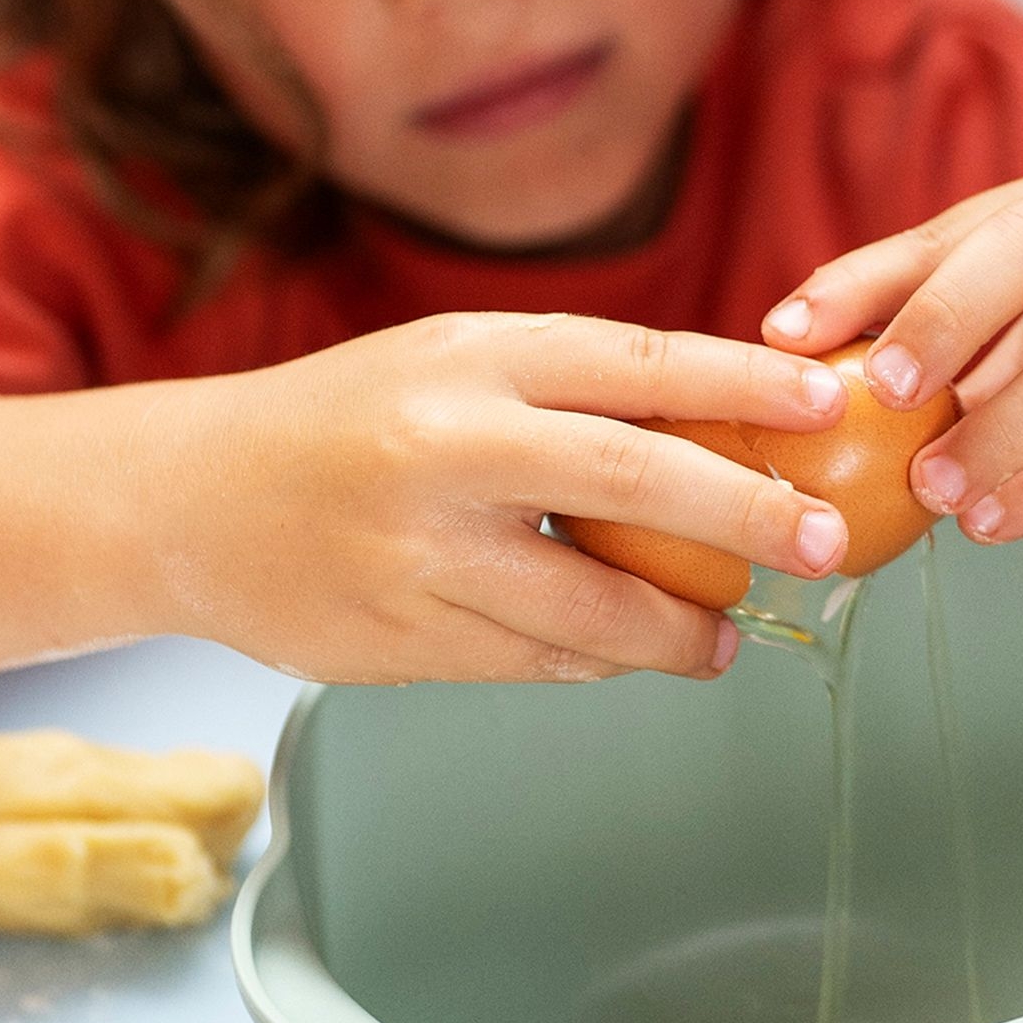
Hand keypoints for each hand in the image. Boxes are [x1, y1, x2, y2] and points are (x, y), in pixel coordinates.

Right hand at [149, 313, 852, 684]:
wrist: (192, 501)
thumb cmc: (347, 419)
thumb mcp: (453, 363)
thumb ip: (572, 389)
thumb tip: (729, 426)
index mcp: (466, 359)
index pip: (636, 364)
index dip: (746, 384)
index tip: (830, 403)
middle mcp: (443, 450)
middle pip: (631, 483)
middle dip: (746, 517)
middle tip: (820, 543)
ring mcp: (419, 554)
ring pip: (591, 606)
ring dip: (678, 627)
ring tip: (723, 631)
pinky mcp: (402, 641)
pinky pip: (537, 663)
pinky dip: (599, 659)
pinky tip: (629, 649)